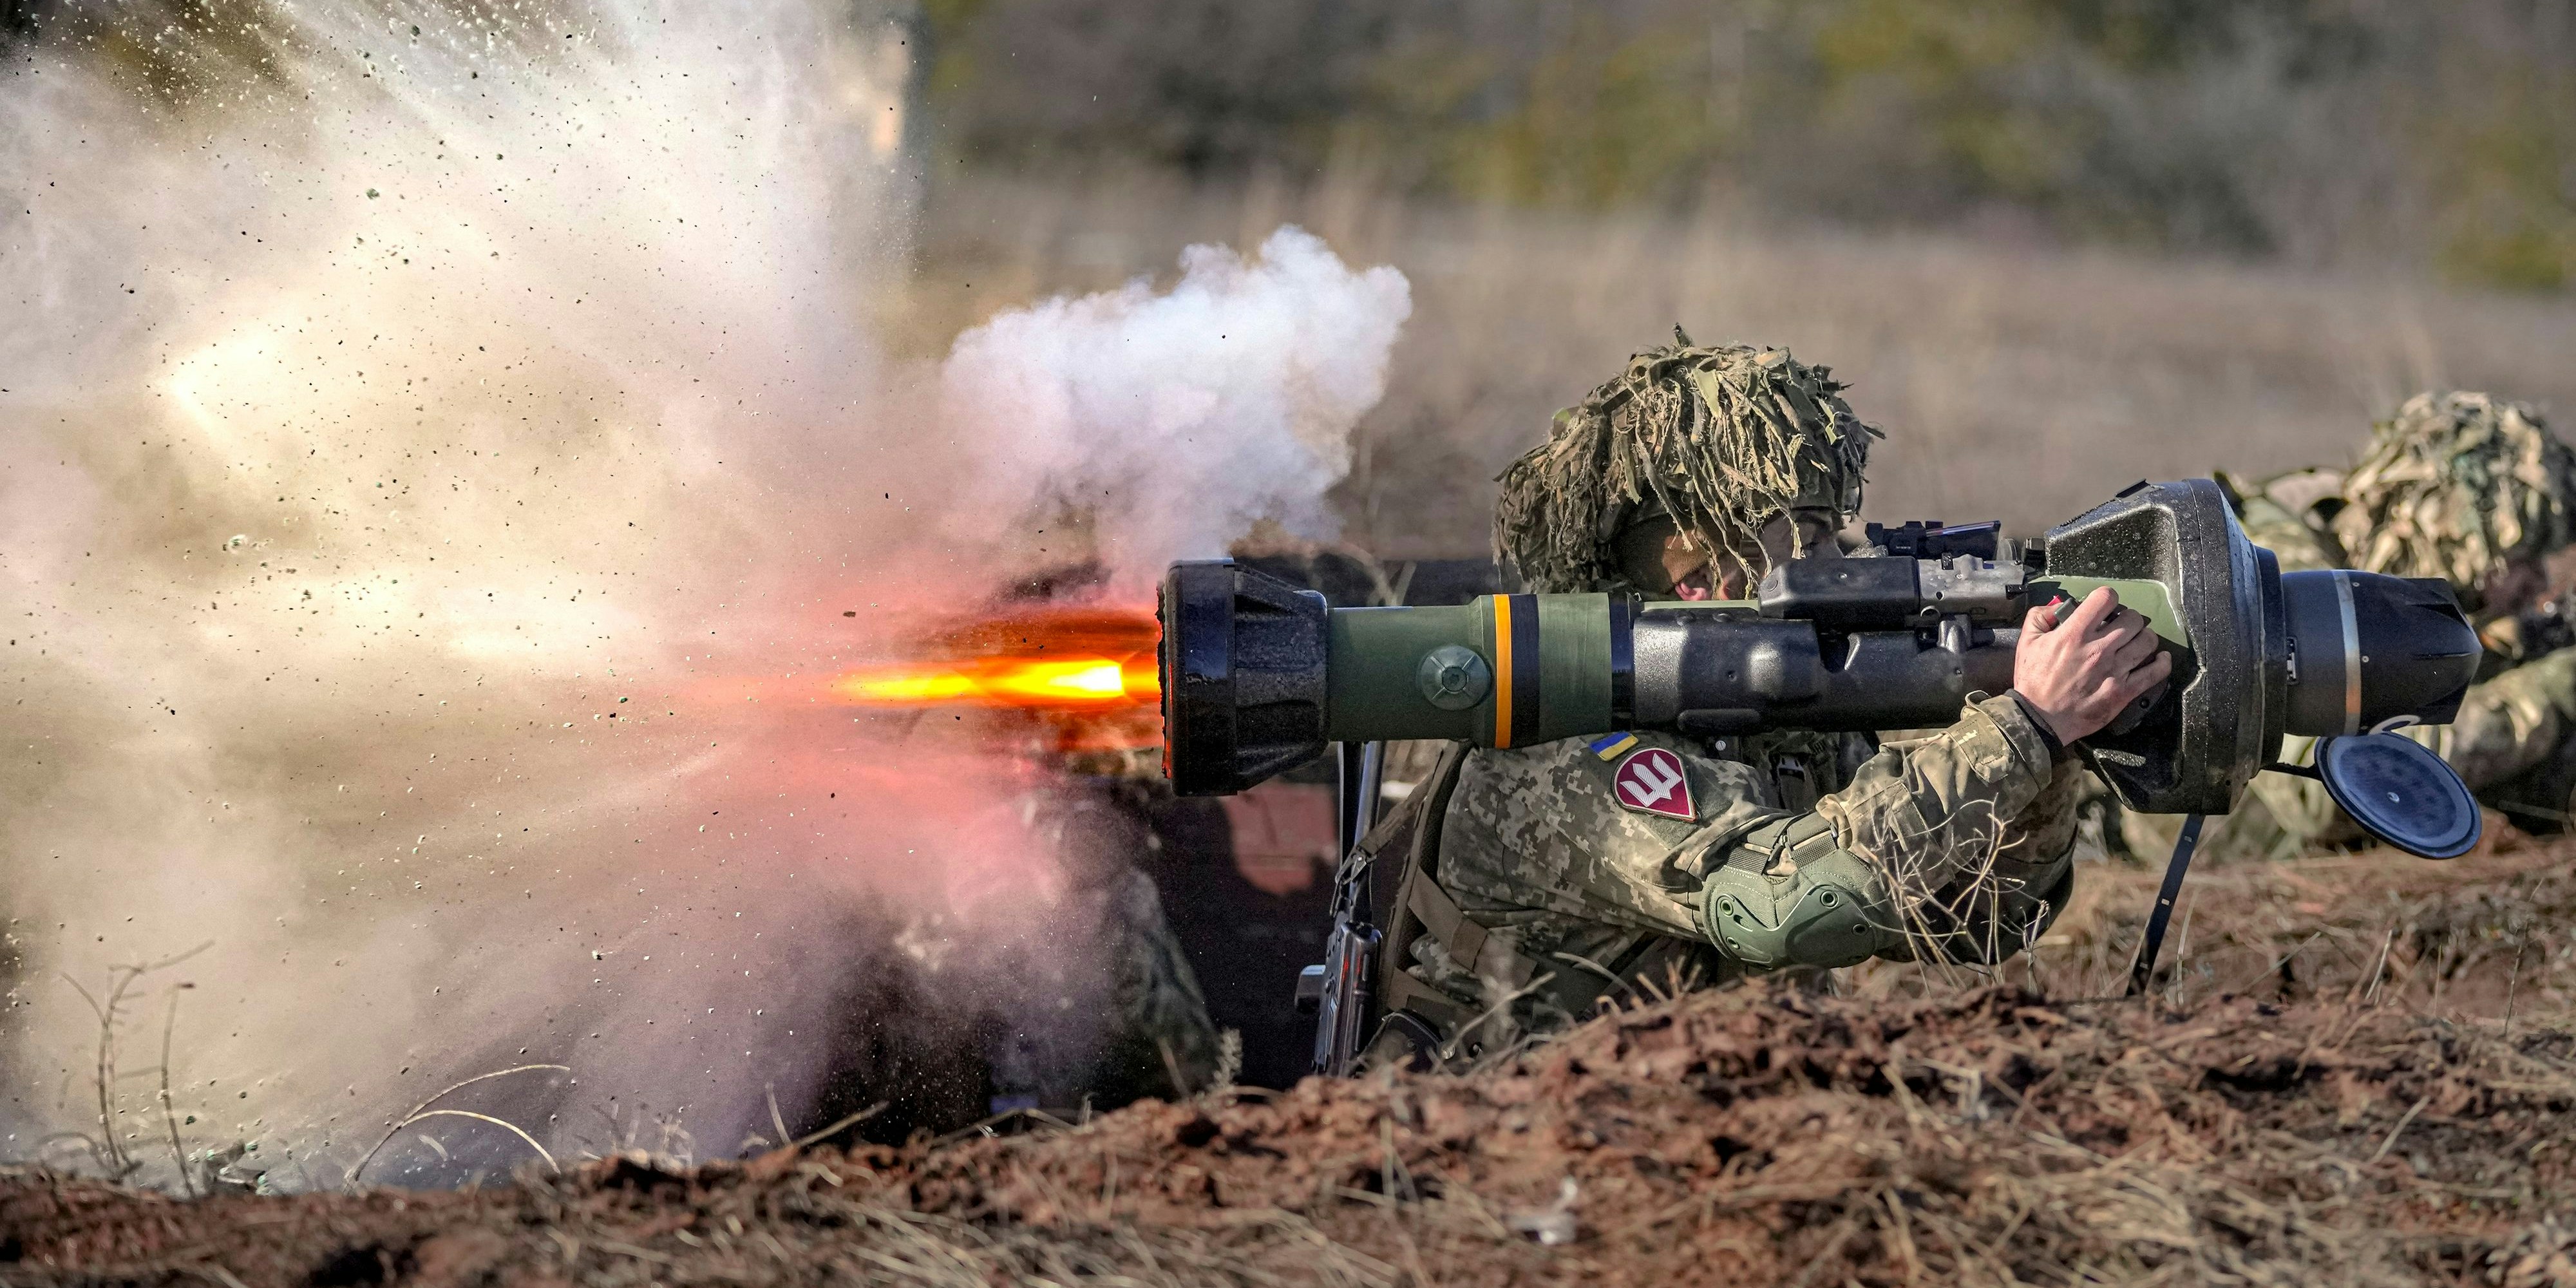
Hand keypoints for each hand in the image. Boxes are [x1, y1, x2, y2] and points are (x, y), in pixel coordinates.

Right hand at [2012, 586, 2173, 743]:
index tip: (2105, 607)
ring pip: (2147, 641)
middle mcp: (2099, 648)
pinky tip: (2159, 658)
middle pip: (2133, 618)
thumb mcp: (2026, 642)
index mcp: (2075, 633)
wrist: (2040, 719)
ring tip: (2135, 642)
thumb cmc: (2033, 680)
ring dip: (2143, 637)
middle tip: (2121, 627)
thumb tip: (2060, 606)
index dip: (2107, 597)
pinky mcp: (2125, 691)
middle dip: (2128, 618)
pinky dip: (2162, 662)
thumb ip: (2041, 616)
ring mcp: (2115, 670)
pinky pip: (2156, 672)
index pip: (2105, 598)